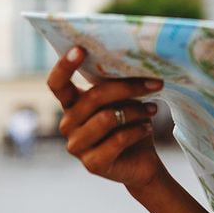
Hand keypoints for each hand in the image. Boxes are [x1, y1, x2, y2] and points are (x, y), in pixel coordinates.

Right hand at [48, 46, 165, 191]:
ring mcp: (77, 146)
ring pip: (108, 118)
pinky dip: (138, 130)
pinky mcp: (92, 164)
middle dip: (128, 87)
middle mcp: (68, 124)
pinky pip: (118, 139)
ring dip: (136, 111)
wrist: (141, 163)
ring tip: (152, 110)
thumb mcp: (123, 101)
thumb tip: (135, 62)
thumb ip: (117, 85)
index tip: (80, 48)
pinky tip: (147, 127)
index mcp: (71, 105)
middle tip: (155, 83)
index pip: (57, 84)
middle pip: (94, 97)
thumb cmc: (130, 124)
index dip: (64, 66)